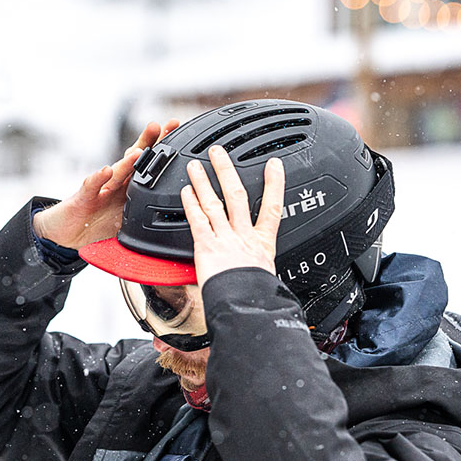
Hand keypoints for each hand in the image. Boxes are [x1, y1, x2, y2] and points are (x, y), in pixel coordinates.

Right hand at [33, 119, 179, 248]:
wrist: (66, 233)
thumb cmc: (96, 223)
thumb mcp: (126, 220)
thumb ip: (144, 211)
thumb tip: (175, 212)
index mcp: (129, 187)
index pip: (148, 164)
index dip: (163, 148)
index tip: (178, 131)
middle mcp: (116, 182)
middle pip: (135, 158)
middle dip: (149, 142)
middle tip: (162, 126)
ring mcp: (101, 188)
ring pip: (117, 172)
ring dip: (128, 161)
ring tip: (139, 152)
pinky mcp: (84, 198)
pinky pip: (92, 187)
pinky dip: (98, 178)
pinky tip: (105, 171)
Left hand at [180, 146, 284, 287]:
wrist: (245, 306)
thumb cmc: (255, 298)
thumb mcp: (267, 279)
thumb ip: (261, 268)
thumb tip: (264, 274)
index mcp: (263, 244)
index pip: (272, 207)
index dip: (274, 184)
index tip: (274, 166)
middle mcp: (244, 236)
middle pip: (237, 195)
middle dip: (227, 171)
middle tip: (219, 153)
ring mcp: (225, 239)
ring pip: (214, 203)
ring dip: (203, 182)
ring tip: (196, 166)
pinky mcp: (207, 247)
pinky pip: (198, 220)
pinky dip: (191, 204)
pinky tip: (186, 192)